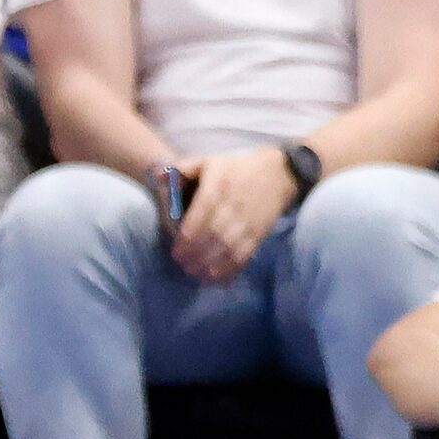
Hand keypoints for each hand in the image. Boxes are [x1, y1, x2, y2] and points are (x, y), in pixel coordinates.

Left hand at [172, 147, 296, 282]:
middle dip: (195, 253)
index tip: (176, 249)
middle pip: (214, 234)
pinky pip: (244, 255)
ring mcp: (249, 222)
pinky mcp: (259, 234)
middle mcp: (234, 205)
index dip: (189, 235)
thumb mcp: (210, 160)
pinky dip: (230, 270)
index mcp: (219, 185)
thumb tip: (157, 176)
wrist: (280, 173)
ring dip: (210, 264)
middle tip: (181, 263)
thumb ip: (184, 168)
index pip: (203, 213)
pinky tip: (215, 278)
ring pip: (228, 248)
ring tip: (194, 272)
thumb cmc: (238, 168)